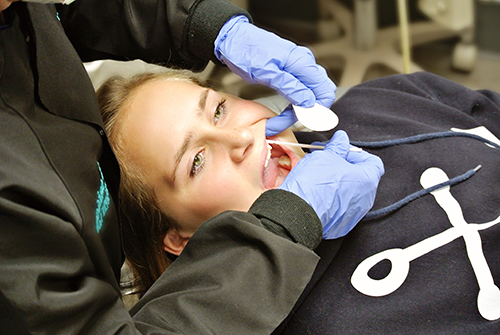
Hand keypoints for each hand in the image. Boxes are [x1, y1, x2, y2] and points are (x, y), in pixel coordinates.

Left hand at [215, 16, 335, 135]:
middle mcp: (304, 63)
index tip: (302, 122)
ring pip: (311, 93)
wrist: (232, 39)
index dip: (317, 110)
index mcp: (302, 63)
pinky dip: (295, 102)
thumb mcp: (266, 73)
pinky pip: (301, 89)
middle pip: (321, 93)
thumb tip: (309, 102)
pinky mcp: (290, 70)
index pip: (324, 91)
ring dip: (300, 109)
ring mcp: (298, 66)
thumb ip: (290, 87)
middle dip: (310, 111)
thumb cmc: (245, 51)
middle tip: (291, 122)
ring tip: (282, 119)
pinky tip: (284, 111)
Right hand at [278, 131, 383, 238]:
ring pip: (349, 192)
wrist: (297, 212)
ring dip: (337, 181)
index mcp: (367, 180)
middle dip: (343, 166)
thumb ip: (338, 146)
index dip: (356, 153)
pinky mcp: (342, 224)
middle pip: (360, 177)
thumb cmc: (314, 185)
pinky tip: (317, 191)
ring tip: (319, 175)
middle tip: (327, 159)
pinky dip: (331, 198)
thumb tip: (341, 139)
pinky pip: (340, 206)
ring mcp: (354, 214)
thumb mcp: (326, 156)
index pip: (373, 162)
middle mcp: (365, 198)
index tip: (342, 150)